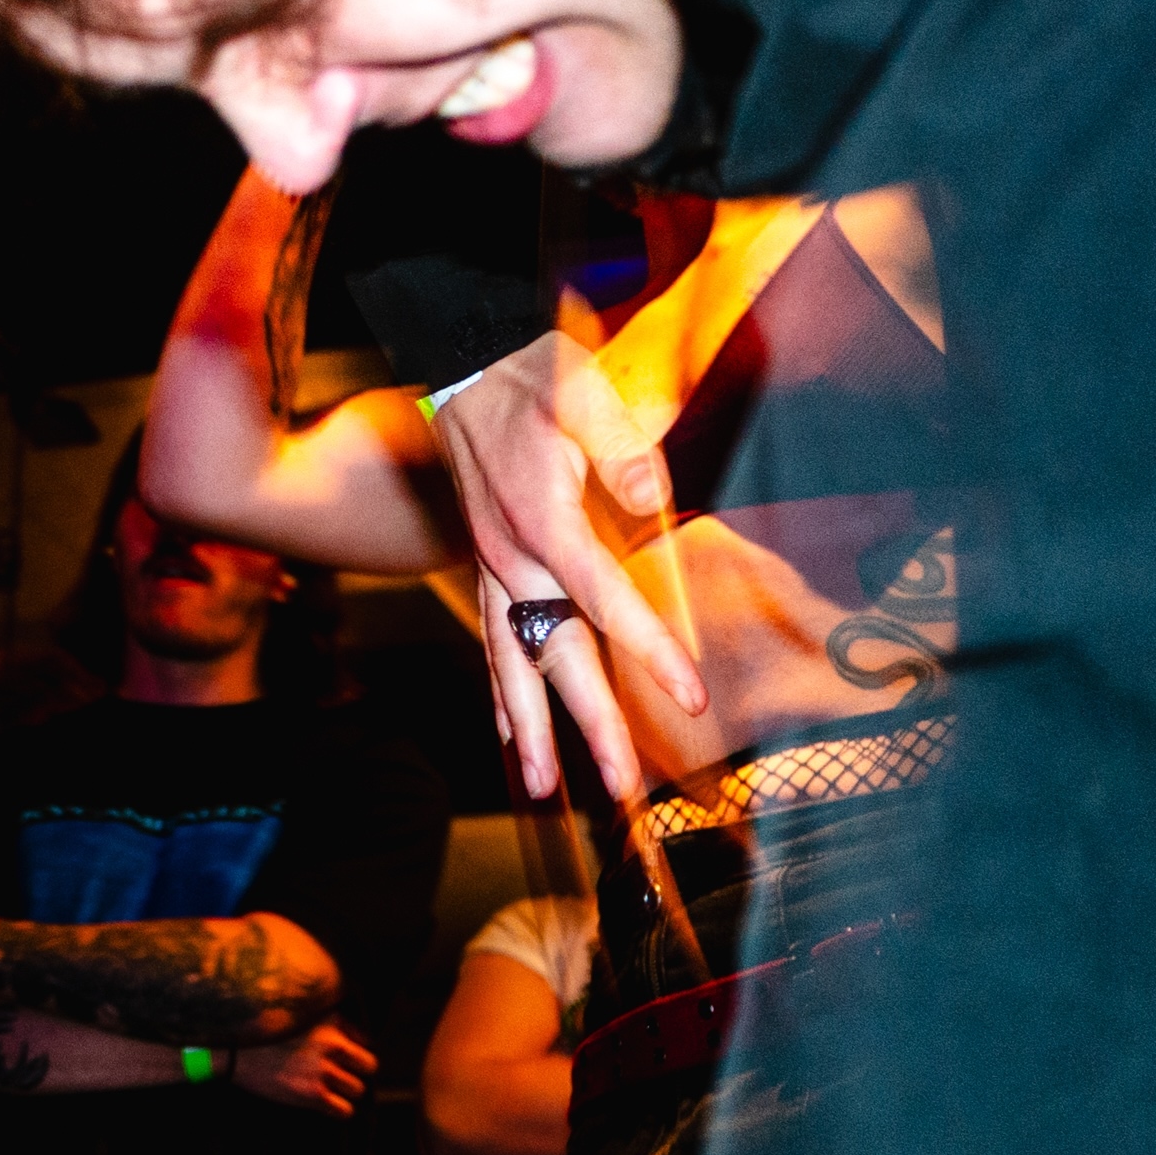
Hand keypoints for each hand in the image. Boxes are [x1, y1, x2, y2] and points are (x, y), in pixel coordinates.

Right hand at [230, 1021, 375, 1117]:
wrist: (232, 1050)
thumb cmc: (262, 1032)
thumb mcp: (297, 1015)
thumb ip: (327, 1024)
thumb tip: (353, 1040)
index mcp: (330, 1023)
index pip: (366, 1043)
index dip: (354, 1054)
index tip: (342, 1060)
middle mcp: (332, 1045)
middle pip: (369, 1067)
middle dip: (356, 1073)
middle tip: (339, 1078)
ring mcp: (324, 1070)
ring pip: (358, 1090)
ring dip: (345, 1093)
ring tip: (327, 1091)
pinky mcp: (314, 1094)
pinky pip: (345, 1110)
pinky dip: (337, 1110)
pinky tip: (323, 1104)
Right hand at [430, 335, 707, 804]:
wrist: (465, 366)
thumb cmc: (530, 379)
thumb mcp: (578, 390)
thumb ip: (617, 444)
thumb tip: (653, 498)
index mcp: (541, 521)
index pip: (602, 598)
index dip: (648, 649)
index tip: (690, 698)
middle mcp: (510, 559)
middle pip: (552, 654)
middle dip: (588, 723)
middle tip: (624, 785)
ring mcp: (493, 570)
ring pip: (510, 663)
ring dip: (530, 728)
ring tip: (549, 788)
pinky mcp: (488, 571)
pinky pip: (491, 647)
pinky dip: (501, 698)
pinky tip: (512, 743)